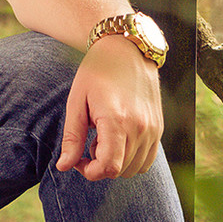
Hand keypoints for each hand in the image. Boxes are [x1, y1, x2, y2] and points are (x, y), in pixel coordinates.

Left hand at [55, 34, 163, 179]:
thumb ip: (72, 137)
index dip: (89, 171)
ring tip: (104, 138)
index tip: (78, 159)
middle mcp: (140, 128)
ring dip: (116, 163)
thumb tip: (63, 166)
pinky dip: (131, 159)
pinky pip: (147, 160)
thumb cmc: (96, 73)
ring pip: (134, 169)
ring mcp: (153, 129)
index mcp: (117, 120)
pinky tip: (118, 139)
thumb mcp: (77, 102)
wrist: (126, 50)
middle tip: (88, 143)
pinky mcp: (158, 128)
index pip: (108, 167)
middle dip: (99, 166)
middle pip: (119, 171)